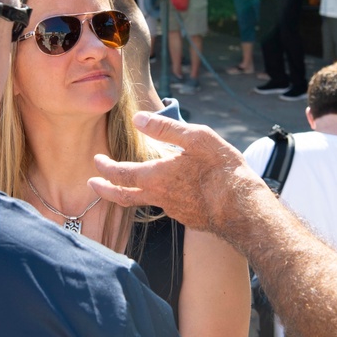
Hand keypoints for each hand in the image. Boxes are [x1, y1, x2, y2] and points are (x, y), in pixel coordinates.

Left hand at [89, 112, 265, 231]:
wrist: (245, 209)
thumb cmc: (223, 171)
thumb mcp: (196, 139)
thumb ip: (166, 129)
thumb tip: (139, 119)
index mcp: (157, 177)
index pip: (121, 174)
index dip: (105, 168)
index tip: (96, 161)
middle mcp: (160, 197)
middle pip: (123, 196)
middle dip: (105, 189)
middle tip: (92, 184)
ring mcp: (174, 210)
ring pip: (144, 202)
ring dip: (129, 193)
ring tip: (126, 185)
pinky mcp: (188, 217)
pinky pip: (165, 206)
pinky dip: (156, 197)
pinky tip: (166, 190)